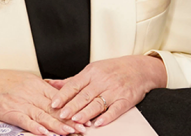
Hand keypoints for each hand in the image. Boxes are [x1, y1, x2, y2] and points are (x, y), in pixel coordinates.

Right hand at [0, 70, 84, 135]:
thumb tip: (57, 89)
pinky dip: (35, 128)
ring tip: (70, 132)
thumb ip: (42, 86)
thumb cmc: (2, 81)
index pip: (59, 99)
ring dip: (57, 126)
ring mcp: (22, 104)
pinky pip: (26, 122)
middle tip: (83, 127)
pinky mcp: (11, 113)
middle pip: (54, 109)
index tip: (84, 115)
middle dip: (70, 119)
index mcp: (37, 85)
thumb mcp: (26, 79)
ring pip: (43, 116)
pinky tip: (45, 134)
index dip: (73, 108)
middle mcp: (32, 95)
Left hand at [47, 55, 166, 128]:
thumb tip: (51, 84)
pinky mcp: (125, 100)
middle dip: (72, 105)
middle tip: (62, 114)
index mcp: (92, 72)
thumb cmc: (113, 69)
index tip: (54, 103)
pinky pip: (115, 109)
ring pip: (98, 102)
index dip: (64, 95)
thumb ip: (72, 80)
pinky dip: (107, 116)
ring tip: (76, 119)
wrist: (139, 68)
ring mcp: (114, 90)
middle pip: (85, 95)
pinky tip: (99, 122)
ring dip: (86, 112)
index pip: (75, 84)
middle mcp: (102, 81)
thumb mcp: (92, 70)